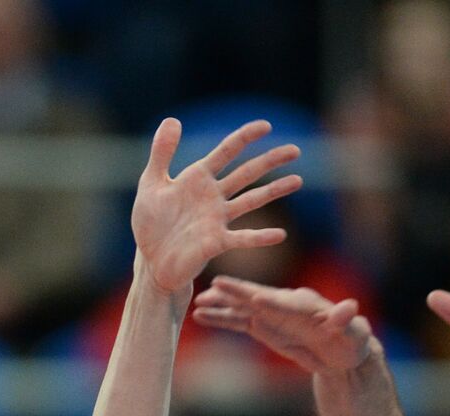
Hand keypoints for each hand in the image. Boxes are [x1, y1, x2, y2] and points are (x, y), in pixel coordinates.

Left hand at [131, 119, 301, 293]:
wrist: (150, 260)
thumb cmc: (151, 223)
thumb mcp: (151, 183)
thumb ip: (161, 153)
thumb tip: (173, 120)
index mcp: (198, 178)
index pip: (226, 152)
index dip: (245, 138)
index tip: (266, 125)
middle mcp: (213, 197)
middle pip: (247, 173)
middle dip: (271, 161)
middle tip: (296, 150)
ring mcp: (218, 220)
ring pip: (252, 201)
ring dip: (275, 191)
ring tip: (298, 180)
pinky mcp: (216, 243)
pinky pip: (242, 238)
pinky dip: (260, 237)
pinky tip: (280, 234)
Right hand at [192, 277, 373, 373]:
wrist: (341, 351)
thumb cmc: (351, 339)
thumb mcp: (354, 332)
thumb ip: (346, 320)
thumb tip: (351, 306)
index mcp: (305, 305)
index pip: (286, 302)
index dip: (272, 301)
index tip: (255, 297)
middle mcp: (284, 304)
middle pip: (257, 297)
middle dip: (238, 293)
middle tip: (216, 285)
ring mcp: (271, 314)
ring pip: (242, 308)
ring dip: (221, 305)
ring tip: (198, 302)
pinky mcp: (263, 326)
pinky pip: (238, 321)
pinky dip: (220, 318)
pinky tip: (200, 315)